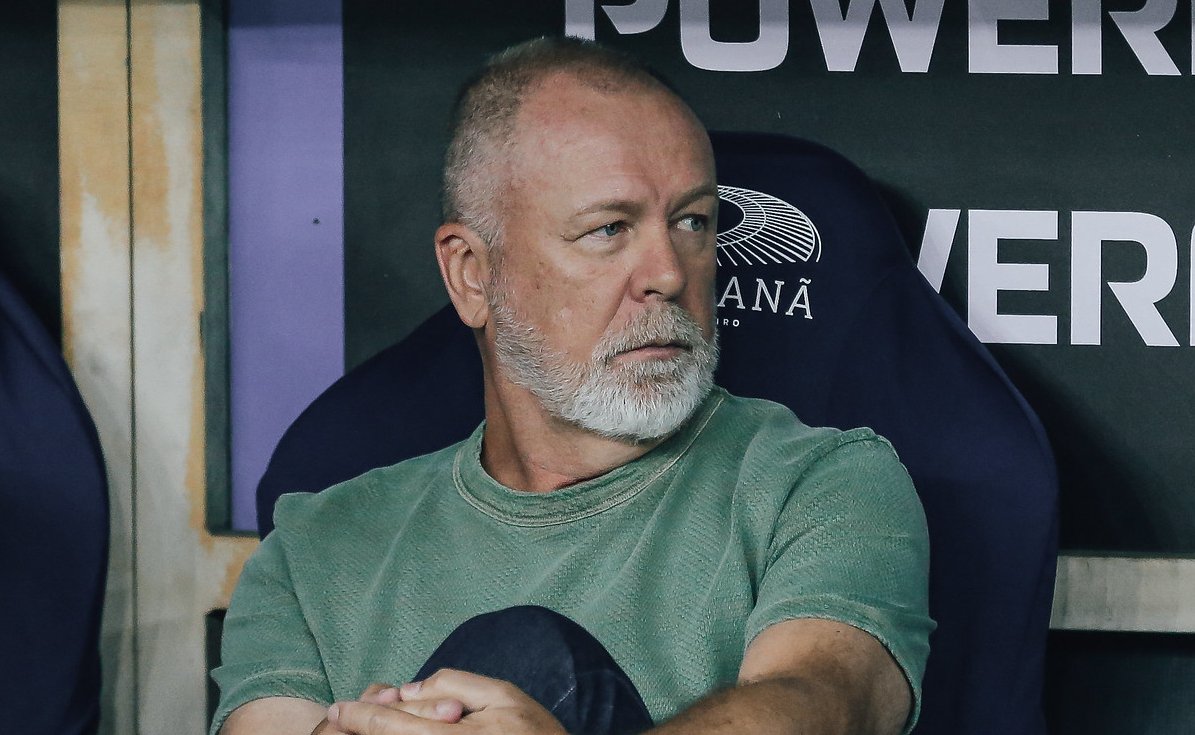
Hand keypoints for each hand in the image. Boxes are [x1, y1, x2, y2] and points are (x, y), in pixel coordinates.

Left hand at [326, 668, 567, 734]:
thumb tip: (411, 690)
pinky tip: (395, 734)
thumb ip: (455, 685)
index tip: (338, 709)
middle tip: (340, 718)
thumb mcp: (502, 696)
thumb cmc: (534, 734)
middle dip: (360, 729)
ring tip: (363, 725)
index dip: (359, 716)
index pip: (392, 725)